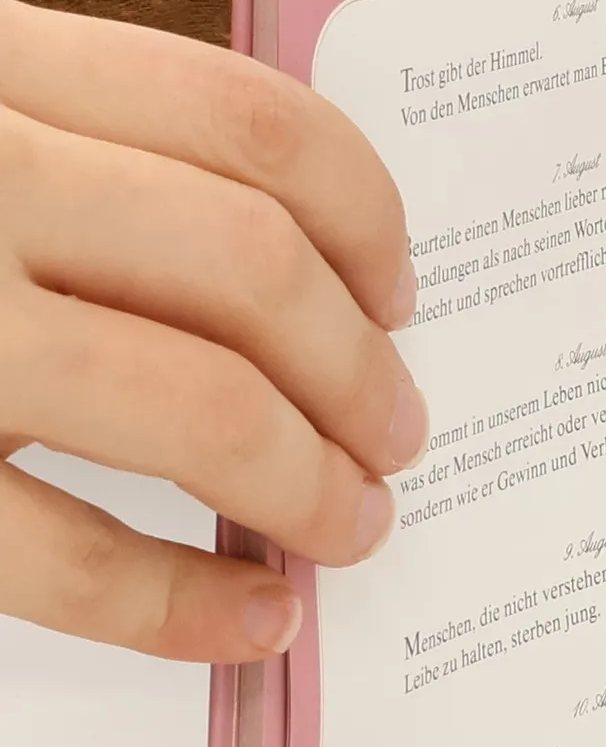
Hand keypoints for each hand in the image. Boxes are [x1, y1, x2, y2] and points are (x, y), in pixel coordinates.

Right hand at [0, 0, 427, 660]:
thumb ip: (72, 142)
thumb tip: (299, 267)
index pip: (248, 124)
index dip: (367, 218)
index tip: (402, 292)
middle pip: (249, 270)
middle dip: (361, 371)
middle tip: (400, 435)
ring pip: (188, 406)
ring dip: (308, 481)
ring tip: (352, 526)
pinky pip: (63, 556)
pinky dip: (186, 604)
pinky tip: (253, 621)